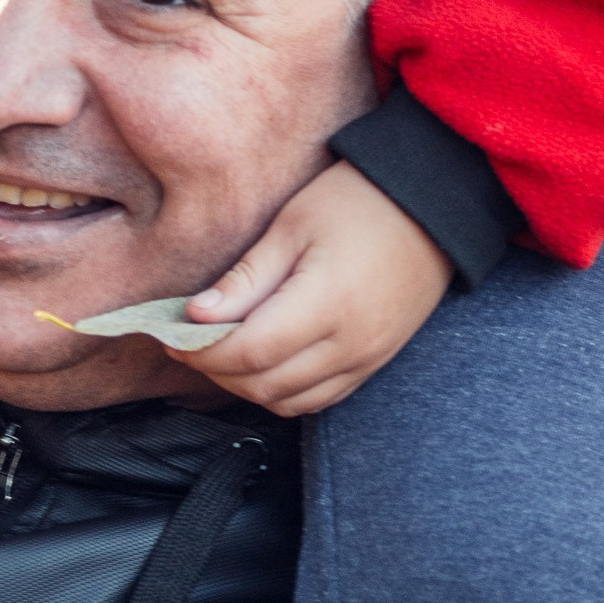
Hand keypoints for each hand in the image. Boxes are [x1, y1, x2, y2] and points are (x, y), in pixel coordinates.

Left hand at [179, 160, 451, 416]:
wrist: (432, 204)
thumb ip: (246, 278)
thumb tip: (195, 316)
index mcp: (325, 305)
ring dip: (247, 386)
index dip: (202, 351)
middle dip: (216, 371)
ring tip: (221, 351)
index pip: (248, 353)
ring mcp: (366, 360)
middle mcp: (349, 345)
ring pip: (289, 402)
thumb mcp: (294, 224)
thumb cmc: (358, 200)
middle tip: (187, 343)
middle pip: (264, 385)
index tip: (171, 334)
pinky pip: (319, 398)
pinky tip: (264, 361)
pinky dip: (283, 391)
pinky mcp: (375, 363)